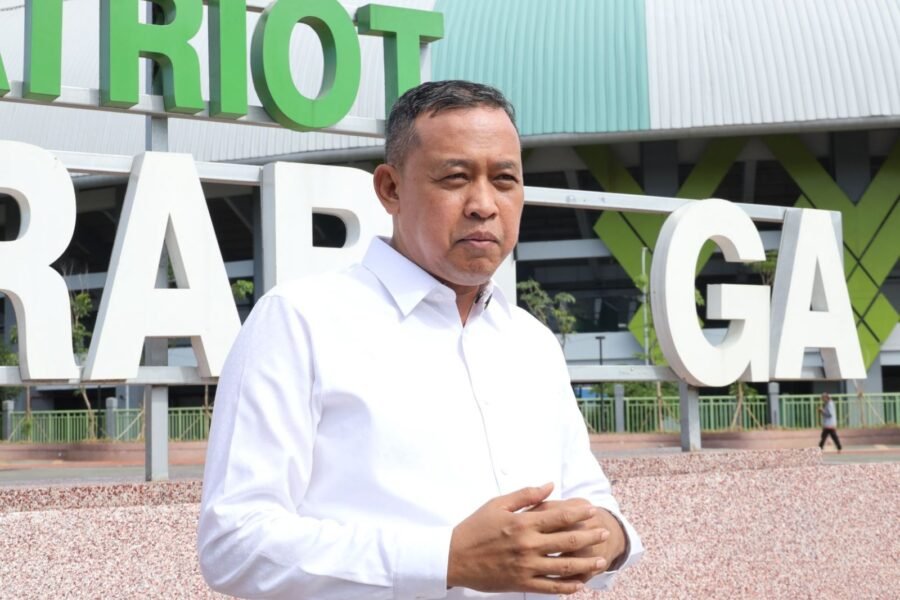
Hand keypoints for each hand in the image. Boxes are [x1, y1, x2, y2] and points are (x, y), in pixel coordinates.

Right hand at [447, 483, 609, 594]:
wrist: (454, 556)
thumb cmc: (475, 527)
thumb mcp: (497, 504)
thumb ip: (525, 495)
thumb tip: (549, 486)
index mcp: (523, 524)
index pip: (560, 517)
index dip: (580, 514)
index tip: (593, 511)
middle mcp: (528, 545)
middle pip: (567, 542)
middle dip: (589, 537)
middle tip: (604, 533)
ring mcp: (526, 567)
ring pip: (564, 567)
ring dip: (585, 564)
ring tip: (600, 561)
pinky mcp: (521, 583)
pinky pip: (549, 587)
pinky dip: (566, 587)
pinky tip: (579, 585)